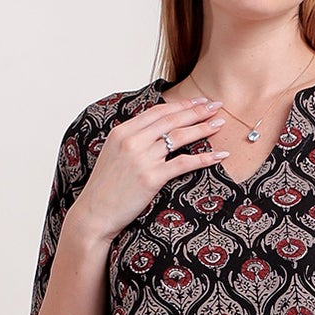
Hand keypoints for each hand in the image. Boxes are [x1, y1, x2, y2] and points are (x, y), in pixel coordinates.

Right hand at [67, 96, 229, 246]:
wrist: (94, 214)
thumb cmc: (105, 189)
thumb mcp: (114, 155)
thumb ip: (131, 140)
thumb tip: (152, 133)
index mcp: (122, 131)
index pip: (157, 111)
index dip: (181, 105)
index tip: (198, 101)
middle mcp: (132, 141)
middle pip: (171, 120)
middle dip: (197, 110)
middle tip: (217, 105)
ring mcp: (141, 158)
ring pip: (179, 137)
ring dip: (203, 128)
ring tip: (220, 123)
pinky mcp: (151, 178)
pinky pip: (183, 163)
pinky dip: (204, 158)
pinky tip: (219, 155)